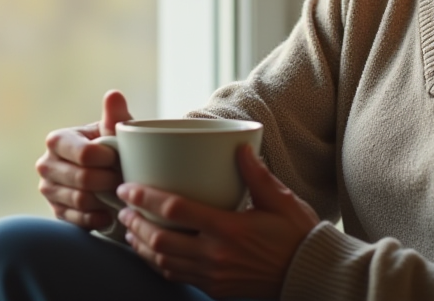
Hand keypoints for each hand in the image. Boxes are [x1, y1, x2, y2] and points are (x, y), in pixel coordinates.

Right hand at [35, 90, 132, 229]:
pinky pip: (78, 220)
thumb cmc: (114, 149)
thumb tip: (114, 94)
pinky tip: (109, 212)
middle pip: (83, 179)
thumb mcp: (117, 132)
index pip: (84, 154)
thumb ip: (115, 116)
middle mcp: (46, 164)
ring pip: (81, 200)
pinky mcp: (56, 212)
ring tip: (118, 193)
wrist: (111, 177)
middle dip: (109, 180)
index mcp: (58, 140)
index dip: (108, 159)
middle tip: (123, 179)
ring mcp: (48, 190)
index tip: (120, 159)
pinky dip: (98, 218)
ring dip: (105, 199)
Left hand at [118, 144, 320, 299]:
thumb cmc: (298, 234)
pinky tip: (152, 252)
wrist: (310, 275)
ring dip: (141, 245)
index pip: (176, 211)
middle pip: (160, 240)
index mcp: (230, 229)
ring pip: (164, 262)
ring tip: (130, 228)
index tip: (128, 187)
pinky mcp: (215, 288)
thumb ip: (257, 174)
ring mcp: (214, 275)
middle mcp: (216, 255)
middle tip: (123, 207)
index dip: (146, 198)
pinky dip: (158, 264)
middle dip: (135, 222)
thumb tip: (238, 147)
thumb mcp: (281, 200)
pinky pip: (177, 276)